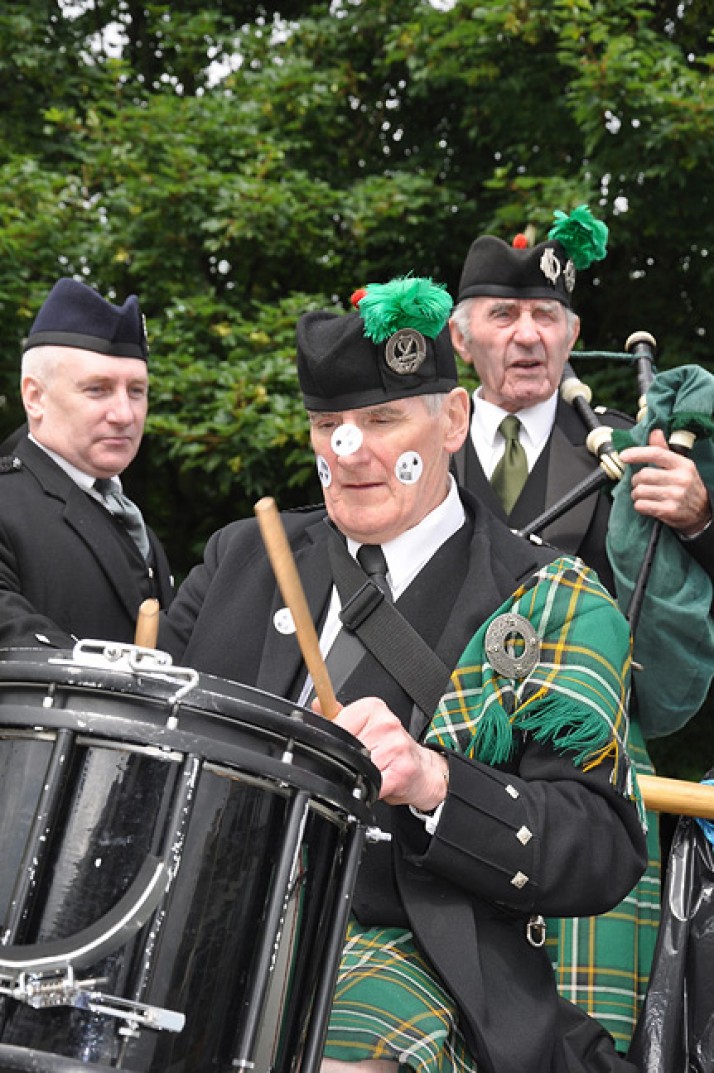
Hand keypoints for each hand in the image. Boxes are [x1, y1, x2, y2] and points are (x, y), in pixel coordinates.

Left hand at [325, 696, 447, 808]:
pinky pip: (371, 785)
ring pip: (357, 767)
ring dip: (358, 775)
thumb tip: (317, 705)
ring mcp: (395, 746)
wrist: (425, 769)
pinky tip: (378, 782)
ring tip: (370, 770)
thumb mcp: (366, 725)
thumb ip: (340, 716)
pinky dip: (369, 789)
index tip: (341, 746)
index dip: (333, 741)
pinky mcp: (401, 771)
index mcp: (373, 708)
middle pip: (346, 748)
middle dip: (347, 760)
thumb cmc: (394, 748)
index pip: (337, 724)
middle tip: (360, 760)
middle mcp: (386, 724)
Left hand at [620, 429, 711, 536]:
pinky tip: (647, 504)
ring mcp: (675, 496)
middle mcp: (681, 479)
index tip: (623, 456)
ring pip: (640, 491)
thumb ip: (664, 450)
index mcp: (682, 464)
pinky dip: (639, 505)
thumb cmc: (687, 486)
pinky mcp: (669, 510)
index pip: (656, 453)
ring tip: (644, 495)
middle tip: (639, 483)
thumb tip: (654, 432)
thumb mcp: (680, 466)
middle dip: (636, 480)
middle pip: (643, 474)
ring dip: (636, 494)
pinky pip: (641, 505)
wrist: (701, 512)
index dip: (637, 453)